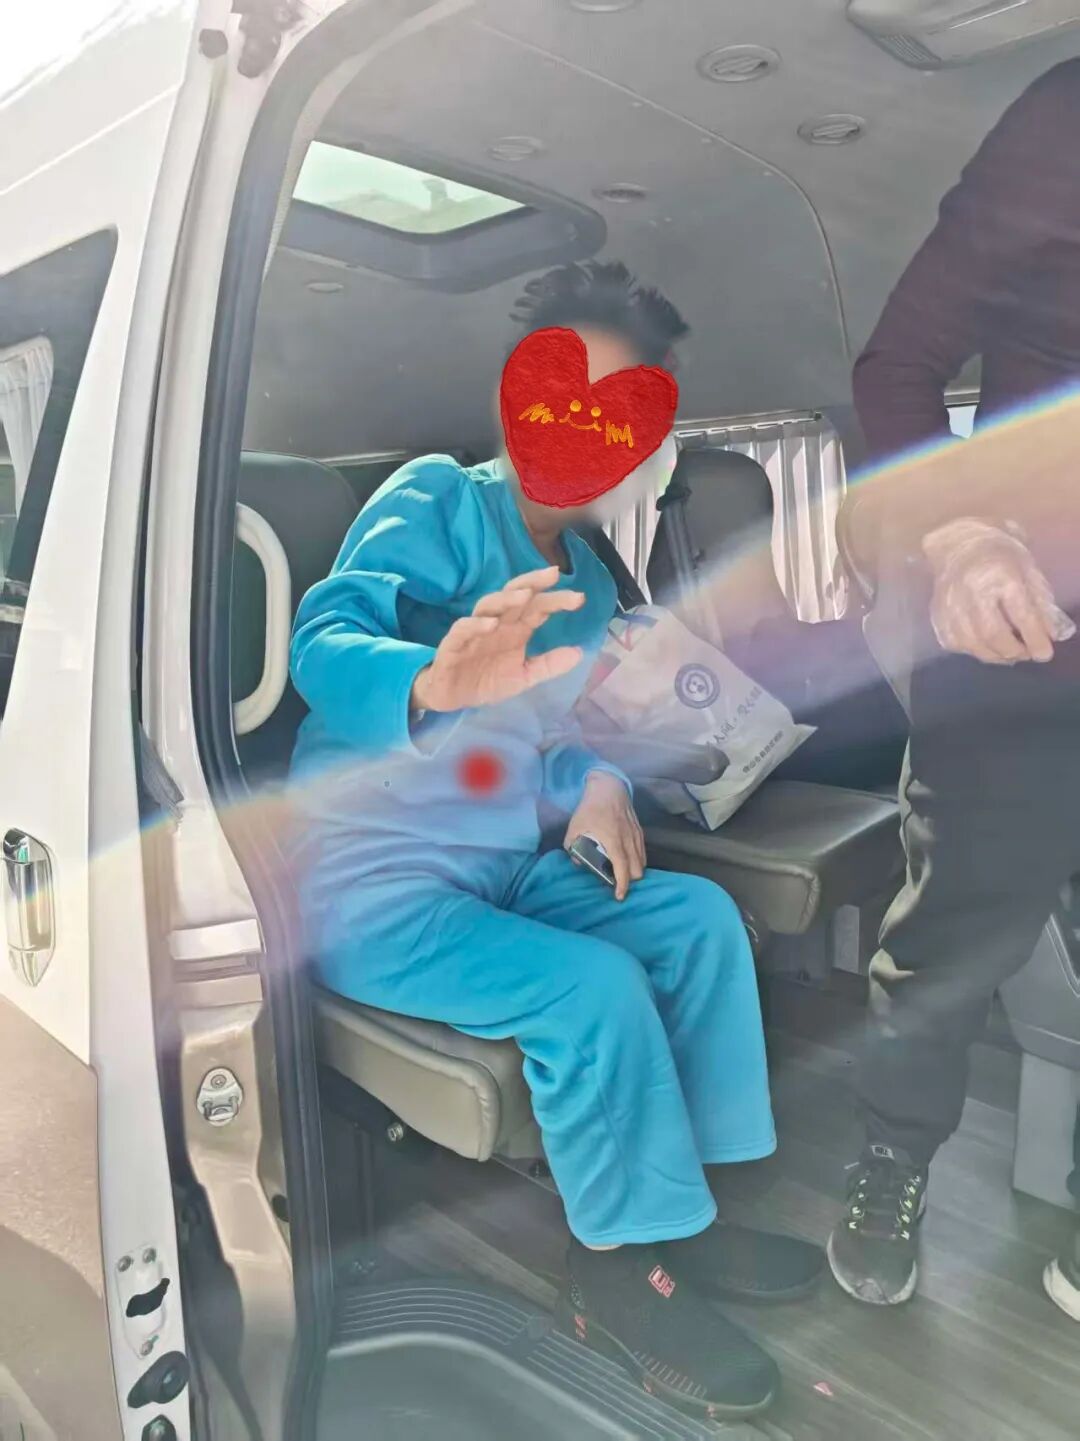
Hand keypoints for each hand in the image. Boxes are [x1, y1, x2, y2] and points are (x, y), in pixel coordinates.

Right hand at [412, 566, 583, 712]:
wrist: (452, 697)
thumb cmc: (487, 680)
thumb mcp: (524, 676)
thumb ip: (548, 666)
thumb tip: (579, 653)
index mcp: (516, 628)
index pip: (538, 607)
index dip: (557, 600)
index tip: (579, 599)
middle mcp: (498, 623)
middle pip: (515, 594)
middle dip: (533, 582)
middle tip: (553, 574)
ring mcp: (475, 630)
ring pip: (489, 604)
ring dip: (506, 598)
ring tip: (525, 595)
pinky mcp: (454, 643)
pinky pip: (464, 629)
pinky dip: (476, 624)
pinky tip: (492, 624)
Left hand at [565, 771, 644, 900]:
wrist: (608, 787)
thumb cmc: (591, 807)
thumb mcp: (575, 826)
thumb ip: (572, 845)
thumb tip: (576, 860)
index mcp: (613, 841)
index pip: (623, 868)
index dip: (623, 885)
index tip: (619, 896)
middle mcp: (628, 840)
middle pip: (637, 870)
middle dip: (629, 880)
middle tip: (617, 882)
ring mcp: (636, 835)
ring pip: (642, 862)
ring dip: (634, 871)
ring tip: (623, 873)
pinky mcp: (639, 830)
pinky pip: (643, 852)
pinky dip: (638, 860)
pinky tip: (628, 861)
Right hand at [923, 518, 1074, 665]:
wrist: (957, 544)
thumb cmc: (999, 555)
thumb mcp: (1028, 570)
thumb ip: (1041, 603)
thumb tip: (1052, 634)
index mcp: (1000, 575)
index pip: (1020, 614)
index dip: (1035, 638)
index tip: (1044, 654)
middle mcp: (971, 590)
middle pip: (992, 634)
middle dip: (1014, 651)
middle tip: (1026, 653)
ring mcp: (950, 604)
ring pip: (972, 644)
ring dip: (995, 655)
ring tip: (1009, 653)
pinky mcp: (937, 615)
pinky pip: (955, 643)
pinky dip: (973, 650)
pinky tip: (985, 645)